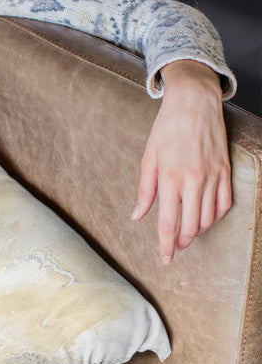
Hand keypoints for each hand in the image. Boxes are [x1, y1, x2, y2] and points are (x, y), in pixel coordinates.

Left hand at [132, 60, 231, 262]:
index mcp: (169, 178)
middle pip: (191, 226)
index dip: (166, 245)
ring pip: (209, 218)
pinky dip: (215, 216)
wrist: (194, 104)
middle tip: (175, 248)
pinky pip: (224, 204)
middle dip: (182, 242)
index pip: (168, 222)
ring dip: (198, 231)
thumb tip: (137, 216)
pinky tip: (205, 218)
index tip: (165, 259)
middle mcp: (193, 181)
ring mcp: (212, 177)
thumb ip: (144, 190)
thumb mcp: (148, 158)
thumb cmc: (166, 129)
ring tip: (188, 233)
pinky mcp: (225, 171)